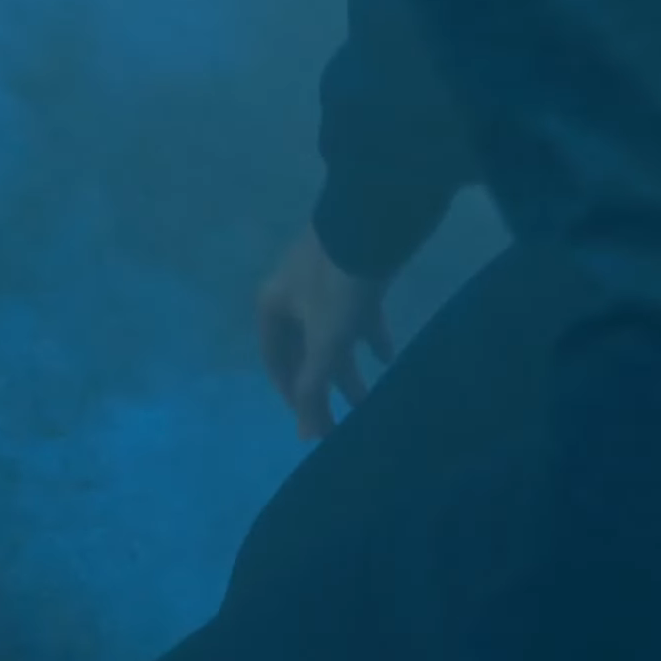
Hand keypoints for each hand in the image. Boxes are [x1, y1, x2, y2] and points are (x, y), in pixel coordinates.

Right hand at [255, 225, 392, 440]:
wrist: (371, 223)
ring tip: (372, 398)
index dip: (293, 396)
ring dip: (350, 367)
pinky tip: (387, 357)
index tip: (316, 425)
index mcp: (273, 307)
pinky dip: (370, 338)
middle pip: (306, 351)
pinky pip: (358, 317)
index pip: (276, 362)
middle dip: (327, 386)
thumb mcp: (323, 342)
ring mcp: (324, 283)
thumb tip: (306, 437)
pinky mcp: (354, 276)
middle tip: (349, 421)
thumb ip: (314, 387)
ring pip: (333, 335)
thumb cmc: (338, 286)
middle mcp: (292, 296)